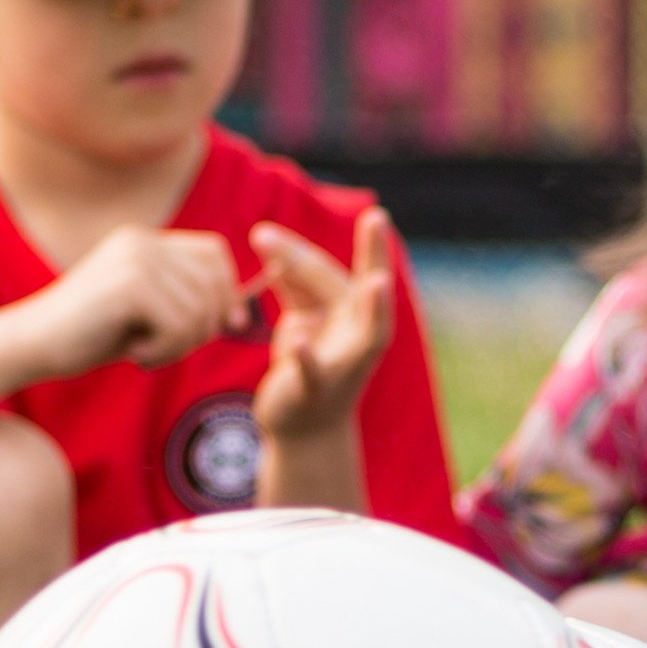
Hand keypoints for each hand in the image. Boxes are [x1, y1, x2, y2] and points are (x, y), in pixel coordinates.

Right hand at [29, 224, 245, 375]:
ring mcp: (136, 259)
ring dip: (182, 344)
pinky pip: (180, 324)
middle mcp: (143, 241)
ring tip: (149, 353)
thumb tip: (240, 314)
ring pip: (200, 308)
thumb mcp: (146, 314)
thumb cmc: (88, 335)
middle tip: (170, 349)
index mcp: (145, 241)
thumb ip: (187, 304)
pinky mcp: (130, 285)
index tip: (222, 326)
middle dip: (205, 326)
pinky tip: (137, 356)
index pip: (214, 253)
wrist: (31, 343)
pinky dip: (166, 351)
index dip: (226, 291)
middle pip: (214, 281)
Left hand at [251, 207, 400, 442]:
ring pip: (363, 332)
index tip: (369, 217)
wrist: (303, 430)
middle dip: (364, 257)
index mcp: (354, 314)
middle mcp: (360, 336)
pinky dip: (305, 357)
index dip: (353, 248)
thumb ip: (295, 282)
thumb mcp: (302, 318)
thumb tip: (270, 239)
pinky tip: (297, 342)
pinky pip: (313, 372)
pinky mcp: (315, 390)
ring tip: (376, 283)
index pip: (343, 272)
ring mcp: (343, 365)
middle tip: (371, 219)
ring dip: (372, 308)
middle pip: (351, 289)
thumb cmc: (307, 365)